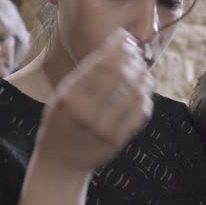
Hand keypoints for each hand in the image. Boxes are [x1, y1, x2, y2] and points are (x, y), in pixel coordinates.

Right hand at [33, 29, 153, 173]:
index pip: (101, 63)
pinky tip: (143, 91)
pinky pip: (140, 113)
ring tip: (143, 70)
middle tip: (137, 54)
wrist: (60, 164)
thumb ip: (85, 74)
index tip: (127, 40)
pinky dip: (145, 97)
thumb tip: (116, 44)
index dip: (119, 48)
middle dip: (133, 59)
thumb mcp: (62, 96)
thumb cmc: (61, 123)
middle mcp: (85, 112)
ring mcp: (103, 128)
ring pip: (135, 92)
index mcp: (69, 97)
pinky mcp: (117, 141)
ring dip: (143, 76)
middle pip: (121, 74)